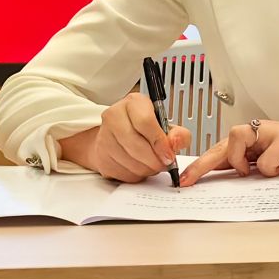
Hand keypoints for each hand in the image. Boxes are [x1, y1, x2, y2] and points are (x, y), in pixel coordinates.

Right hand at [56, 93, 190, 181]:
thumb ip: (178, 134)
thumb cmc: (144, 129)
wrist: (117, 135)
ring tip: (152, 164)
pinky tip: (139, 167)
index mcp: (133, 103)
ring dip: (146, 169)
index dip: (160, 143)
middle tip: (164, 164)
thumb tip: (176, 143)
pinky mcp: (100, 156)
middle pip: (136, 145)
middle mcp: (114, 116)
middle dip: (154, 160)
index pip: (145, 122)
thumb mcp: (165, 125)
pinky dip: (135, 175)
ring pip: (129, 162)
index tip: (169, 155)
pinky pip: (121, 173)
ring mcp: (104, 136)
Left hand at [179, 118, 278, 184]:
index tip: (184, 180)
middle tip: (188, 180)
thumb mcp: (273, 159)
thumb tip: (226, 176)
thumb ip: (252, 164)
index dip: (200, 164)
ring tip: (250, 171)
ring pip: (237, 138)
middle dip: (203, 163)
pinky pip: (266, 156)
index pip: (221, 149)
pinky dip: (270, 168)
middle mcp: (260, 131)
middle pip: (222, 142)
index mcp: (254, 138)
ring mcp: (273, 132)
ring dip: (239, 160)